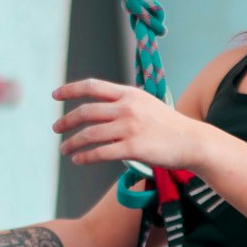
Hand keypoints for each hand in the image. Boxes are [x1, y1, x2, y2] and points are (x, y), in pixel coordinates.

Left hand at [51, 78, 203, 171]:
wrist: (191, 141)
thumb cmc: (169, 125)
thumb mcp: (147, 103)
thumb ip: (125, 102)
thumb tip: (102, 106)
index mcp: (129, 94)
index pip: (92, 86)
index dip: (70, 90)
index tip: (55, 95)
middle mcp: (127, 108)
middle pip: (86, 112)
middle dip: (66, 121)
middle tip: (56, 128)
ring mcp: (129, 128)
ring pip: (90, 134)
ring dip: (72, 142)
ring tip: (64, 149)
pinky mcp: (133, 148)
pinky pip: (101, 153)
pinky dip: (85, 157)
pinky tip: (78, 160)